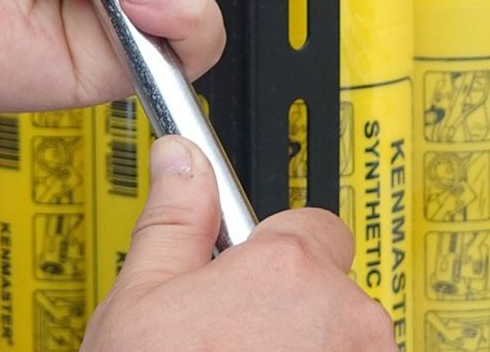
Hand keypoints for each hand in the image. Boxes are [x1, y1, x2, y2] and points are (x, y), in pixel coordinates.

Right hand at [82, 136, 397, 351]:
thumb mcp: (141, 302)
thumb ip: (174, 217)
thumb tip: (182, 158)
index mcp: (288, 271)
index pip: (312, 225)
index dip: (271, 251)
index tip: (248, 273)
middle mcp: (348, 320)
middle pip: (330, 285)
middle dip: (290, 304)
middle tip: (235, 339)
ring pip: (343, 340)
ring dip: (308, 351)